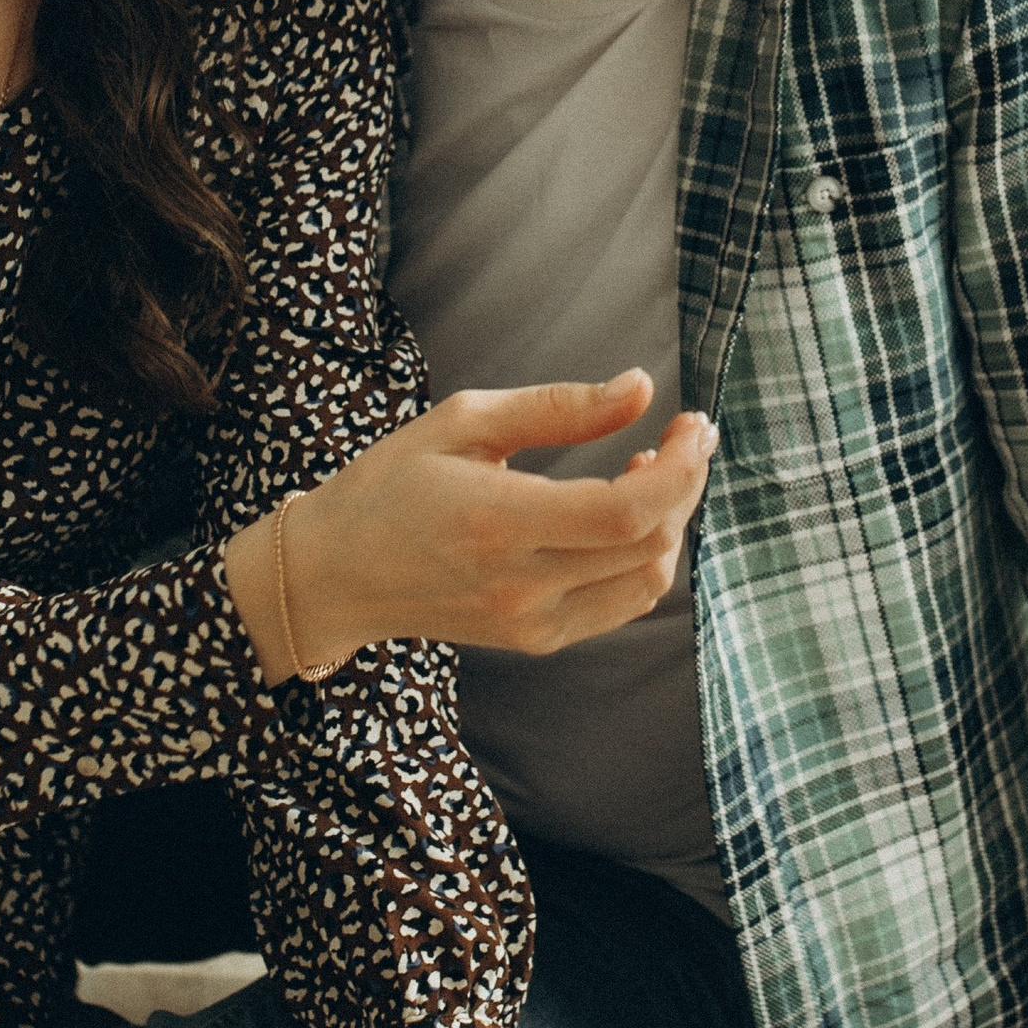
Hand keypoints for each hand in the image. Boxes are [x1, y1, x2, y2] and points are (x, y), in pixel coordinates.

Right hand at [226, 373, 715, 682]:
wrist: (335, 574)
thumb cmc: (390, 485)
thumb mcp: (462, 422)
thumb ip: (557, 407)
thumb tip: (641, 388)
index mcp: (497, 521)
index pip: (624, 513)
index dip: (679, 469)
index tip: (692, 423)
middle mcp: (520, 584)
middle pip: (648, 545)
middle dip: (686, 483)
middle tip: (686, 435)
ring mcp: (530, 622)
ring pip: (646, 581)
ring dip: (671, 523)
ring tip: (653, 469)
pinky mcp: (534, 639)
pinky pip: (620, 604)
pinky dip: (644, 559)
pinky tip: (625, 517)